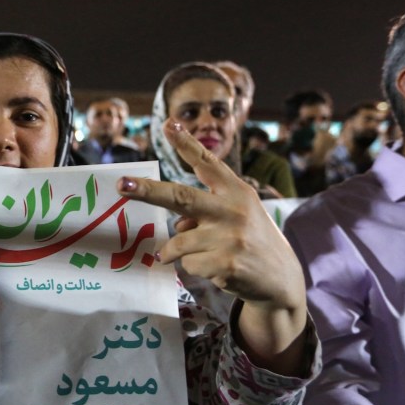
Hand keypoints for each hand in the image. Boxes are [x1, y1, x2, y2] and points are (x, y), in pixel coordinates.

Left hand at [116, 119, 307, 373]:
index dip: (187, 144)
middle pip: (180, 197)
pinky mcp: (226, 263)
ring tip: (199, 255)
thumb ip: (205, 211)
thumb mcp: (237, 215)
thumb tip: (176, 225)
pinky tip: (215, 269)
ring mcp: (230, 237)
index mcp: (236, 191)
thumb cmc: (251, 240)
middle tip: (122, 185)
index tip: (168, 124)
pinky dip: (194, 268)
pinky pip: (188, 265)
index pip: (208, 163)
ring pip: (178, 241)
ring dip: (177, 251)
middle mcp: (233, 209)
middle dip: (147, 191)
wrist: (281, 280)